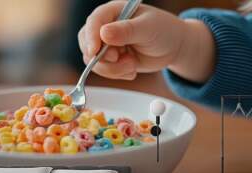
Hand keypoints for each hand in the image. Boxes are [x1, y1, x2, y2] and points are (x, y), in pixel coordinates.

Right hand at [78, 0, 214, 82]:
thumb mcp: (147, 28)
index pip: (94, 22)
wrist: (172, 47)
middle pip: (87, 43)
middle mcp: (105, 26)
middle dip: (102, 58)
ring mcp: (105, 44)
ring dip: (112, 69)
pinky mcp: (109, 59)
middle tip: (121, 60)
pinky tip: (132, 69)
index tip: (94, 52)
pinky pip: (103, 70)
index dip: (91, 37)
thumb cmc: (163, 31)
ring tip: (132, 65)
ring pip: (93, 61)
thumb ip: (126, 31)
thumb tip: (104, 34)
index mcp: (114, 11)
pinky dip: (116, 74)